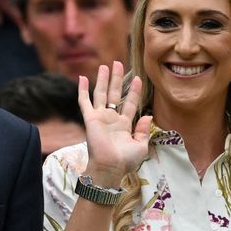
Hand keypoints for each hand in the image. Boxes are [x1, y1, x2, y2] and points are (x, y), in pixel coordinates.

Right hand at [78, 61, 152, 186]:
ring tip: (105, 66)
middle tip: (118, 63)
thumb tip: (148, 115)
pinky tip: (82, 78)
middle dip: (117, 79)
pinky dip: (82, 90)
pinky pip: (84, 101)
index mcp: (124, 125)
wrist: (110, 167)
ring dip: (103, 80)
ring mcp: (100, 117)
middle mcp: (111, 118)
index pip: (129, 103)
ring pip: (101, 94)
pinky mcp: (90, 118)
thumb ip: (143, 130)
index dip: (133, 91)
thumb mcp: (141, 145)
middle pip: (114, 93)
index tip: (137, 78)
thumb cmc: (125, 160)